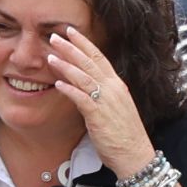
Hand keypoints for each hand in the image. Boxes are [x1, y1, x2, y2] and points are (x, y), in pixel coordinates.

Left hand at [47, 27, 154, 179]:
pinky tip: (58, 84)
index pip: (100, 58)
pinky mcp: (99, 115)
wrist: (135, 155)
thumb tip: (82, 88)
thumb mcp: (114, 109)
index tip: (71, 32)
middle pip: (90, 62)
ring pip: (84, 77)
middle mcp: (113, 89)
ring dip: (66, 66)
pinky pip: (82, 98)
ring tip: (51, 57)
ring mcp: (107, 101)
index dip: (84, 43)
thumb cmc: (124, 135)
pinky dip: (70, 90)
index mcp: (117, 86)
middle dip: (71, 48)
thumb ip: (100, 95)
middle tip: (55, 36)